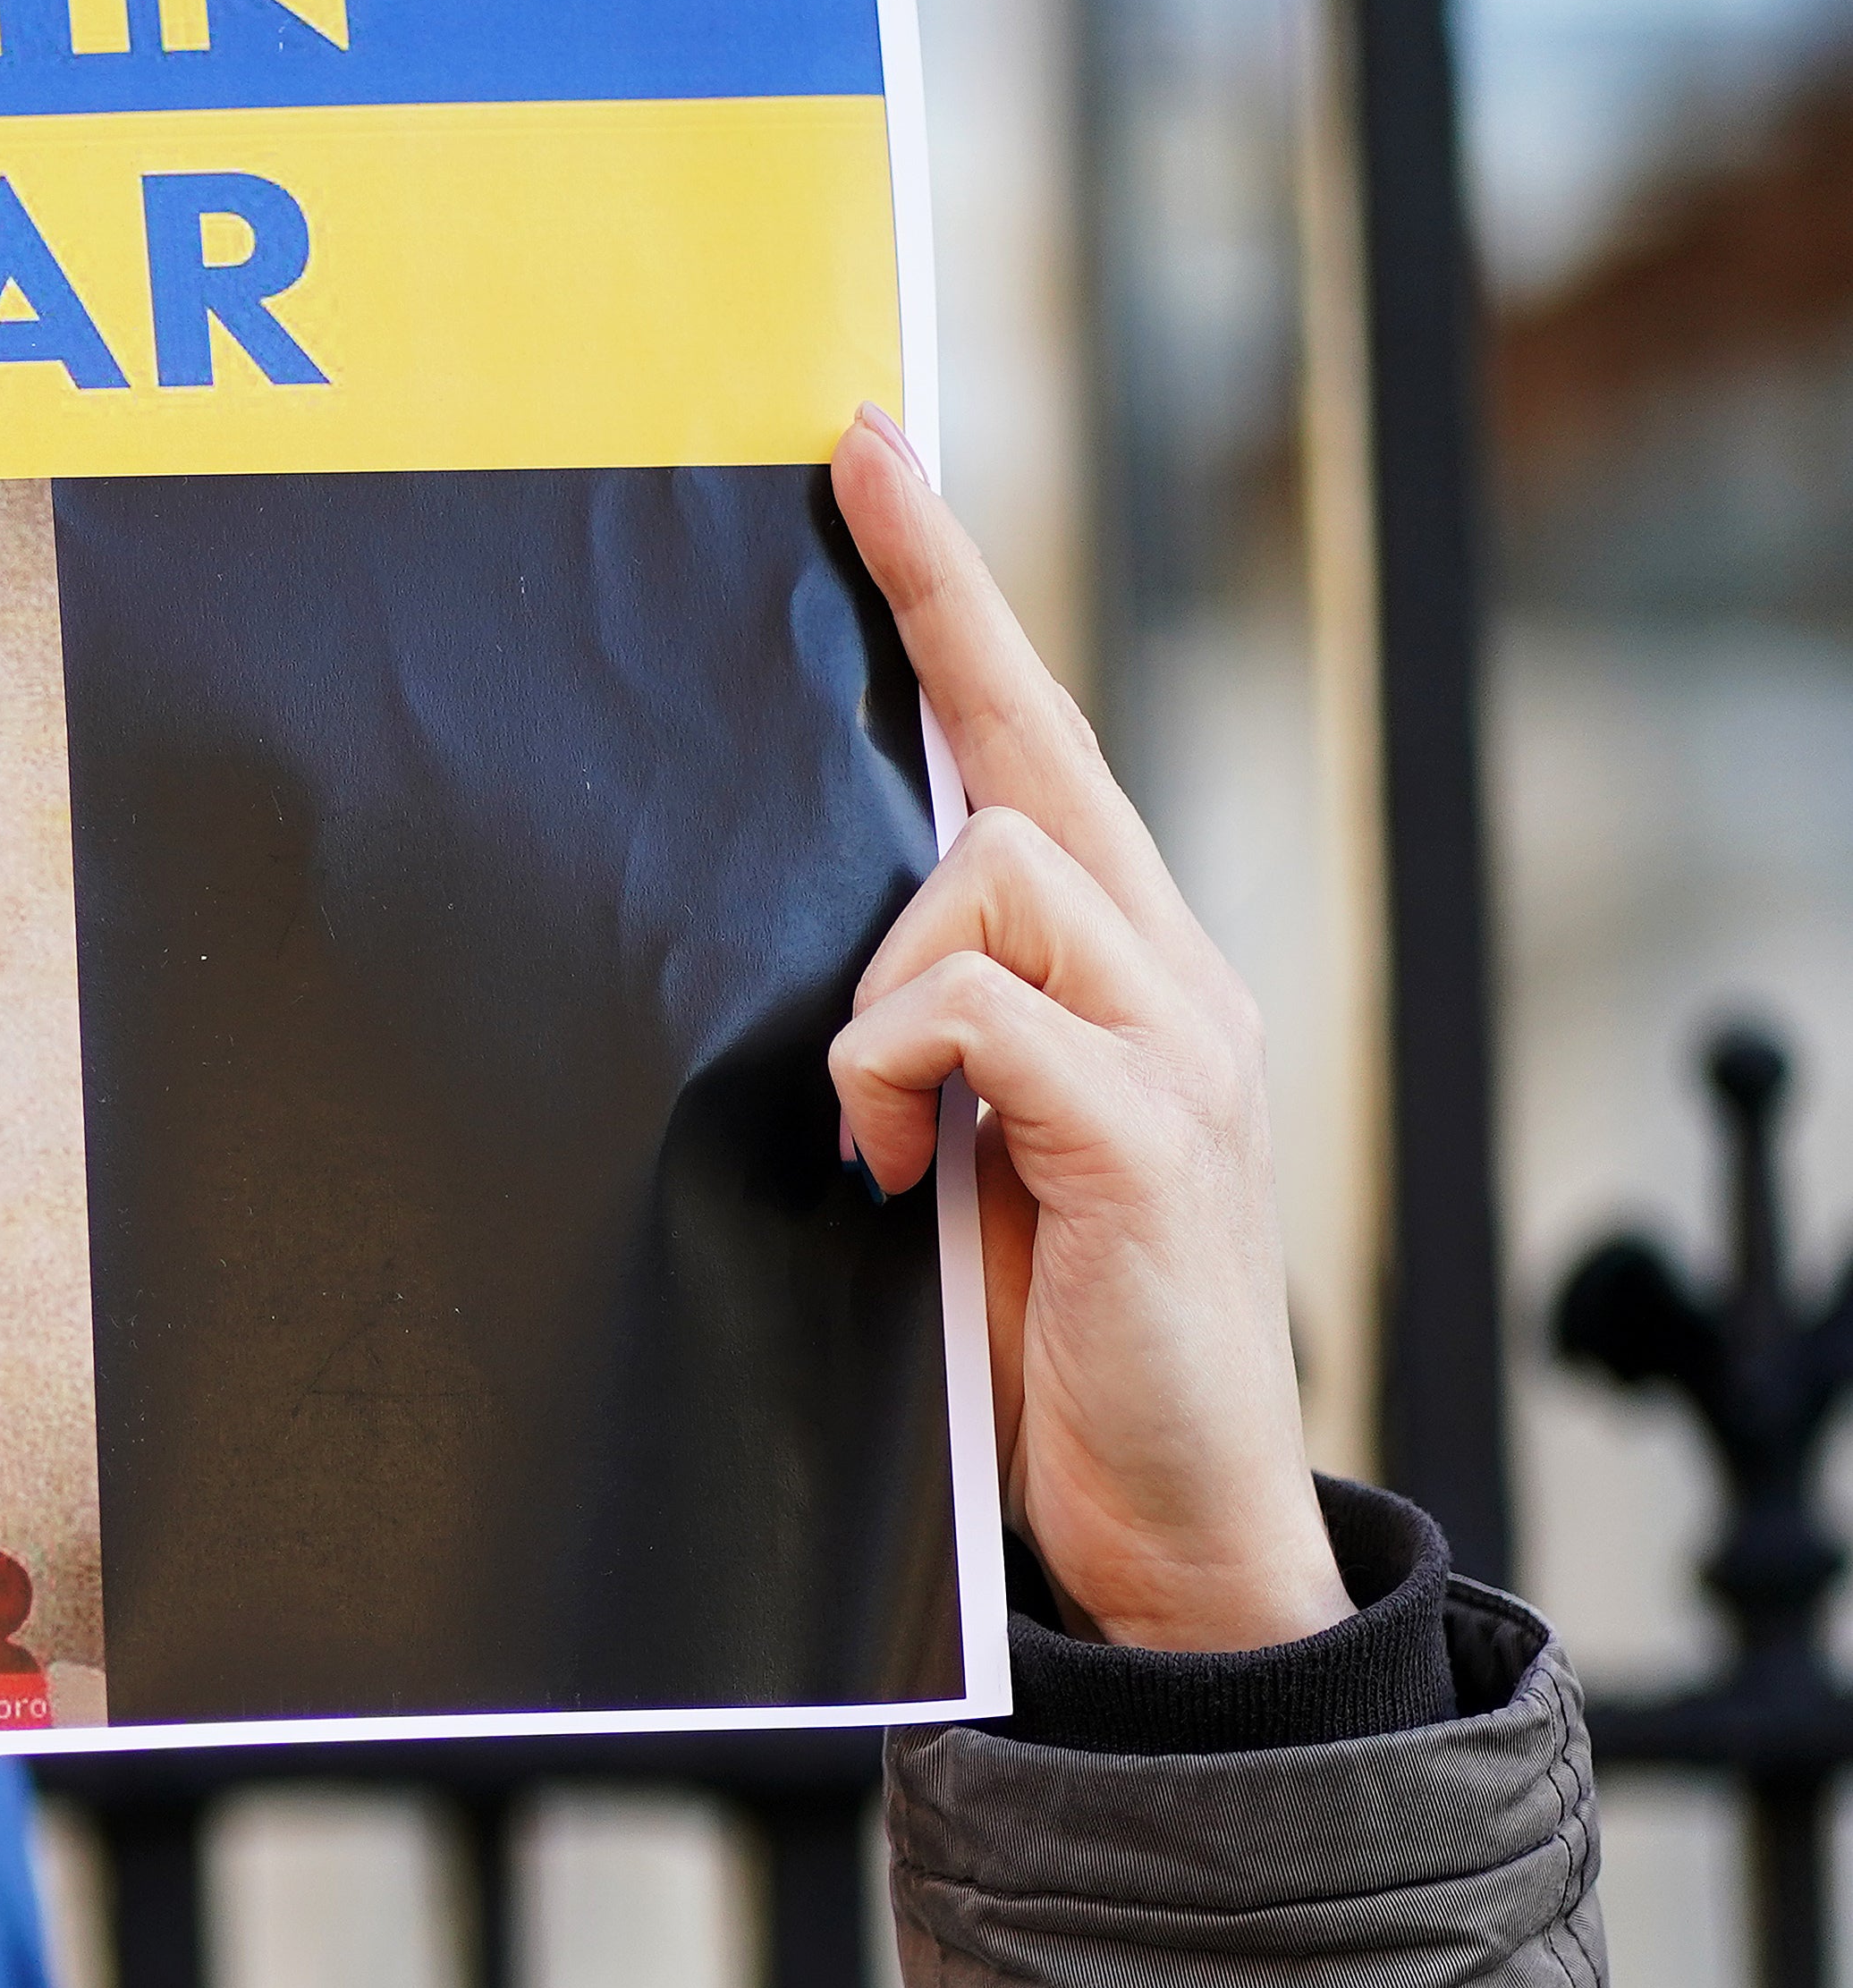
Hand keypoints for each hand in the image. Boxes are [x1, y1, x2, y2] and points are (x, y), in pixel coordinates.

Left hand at [824, 411, 1349, 1653]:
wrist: (1169, 1528)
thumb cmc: (1044, 1346)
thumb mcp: (966, 1160)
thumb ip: (926, 1044)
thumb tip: (810, 962)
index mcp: (1128, 975)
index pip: (1041, 745)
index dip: (955, 600)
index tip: (871, 459)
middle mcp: (1177, 979)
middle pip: (1032, 755)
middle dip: (934, 614)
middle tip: (849, 480)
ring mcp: (1178, 1049)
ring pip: (991, 872)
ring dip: (880, 984)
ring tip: (869, 1130)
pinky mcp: (1148, 1136)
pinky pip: (975, 1013)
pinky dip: (893, 1068)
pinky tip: (881, 1165)